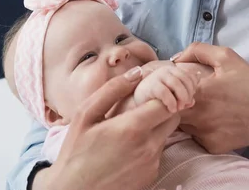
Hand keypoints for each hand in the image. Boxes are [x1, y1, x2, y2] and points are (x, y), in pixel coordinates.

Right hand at [33, 69, 179, 189]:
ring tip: (129, 132)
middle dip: (162, 109)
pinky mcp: (152, 176)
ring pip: (166, 136)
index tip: (151, 93)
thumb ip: (112, 90)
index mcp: (133, 127)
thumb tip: (137, 72)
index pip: (168, 102)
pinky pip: (158, 154)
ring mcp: (152, 163)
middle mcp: (149, 147)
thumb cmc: (75, 153)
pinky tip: (128, 151)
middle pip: (173, 118)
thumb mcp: (85, 116)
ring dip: (155, 129)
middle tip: (141, 110)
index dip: (163, 95)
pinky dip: (148, 148)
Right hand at [134, 65, 201, 112]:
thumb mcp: (174, 96)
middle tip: (186, 105)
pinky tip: (172, 109)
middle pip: (185, 78)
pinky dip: (171, 102)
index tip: (190, 99)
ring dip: (181, 97)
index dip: (193, 88)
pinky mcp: (149, 86)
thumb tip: (195, 94)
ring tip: (179, 108)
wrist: (137, 104)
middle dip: (188, 93)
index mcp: (173, 70)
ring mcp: (157, 76)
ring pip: (176, 83)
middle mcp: (165, 70)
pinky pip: (164, 92)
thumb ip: (185, 94)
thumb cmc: (158, 100)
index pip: (190, 76)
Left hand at [174, 43, 248, 156]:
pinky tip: (216, 122)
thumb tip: (175, 58)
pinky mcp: (212, 146)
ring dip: (187, 118)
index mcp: (198, 91)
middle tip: (189, 97)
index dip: (168, 88)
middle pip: (170, 111)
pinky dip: (201, 131)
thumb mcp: (227, 57)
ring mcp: (203, 133)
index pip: (167, 91)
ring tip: (205, 108)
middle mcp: (197, 115)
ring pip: (182, 126)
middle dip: (175, 104)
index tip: (175, 85)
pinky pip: (197, 139)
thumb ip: (197, 50)